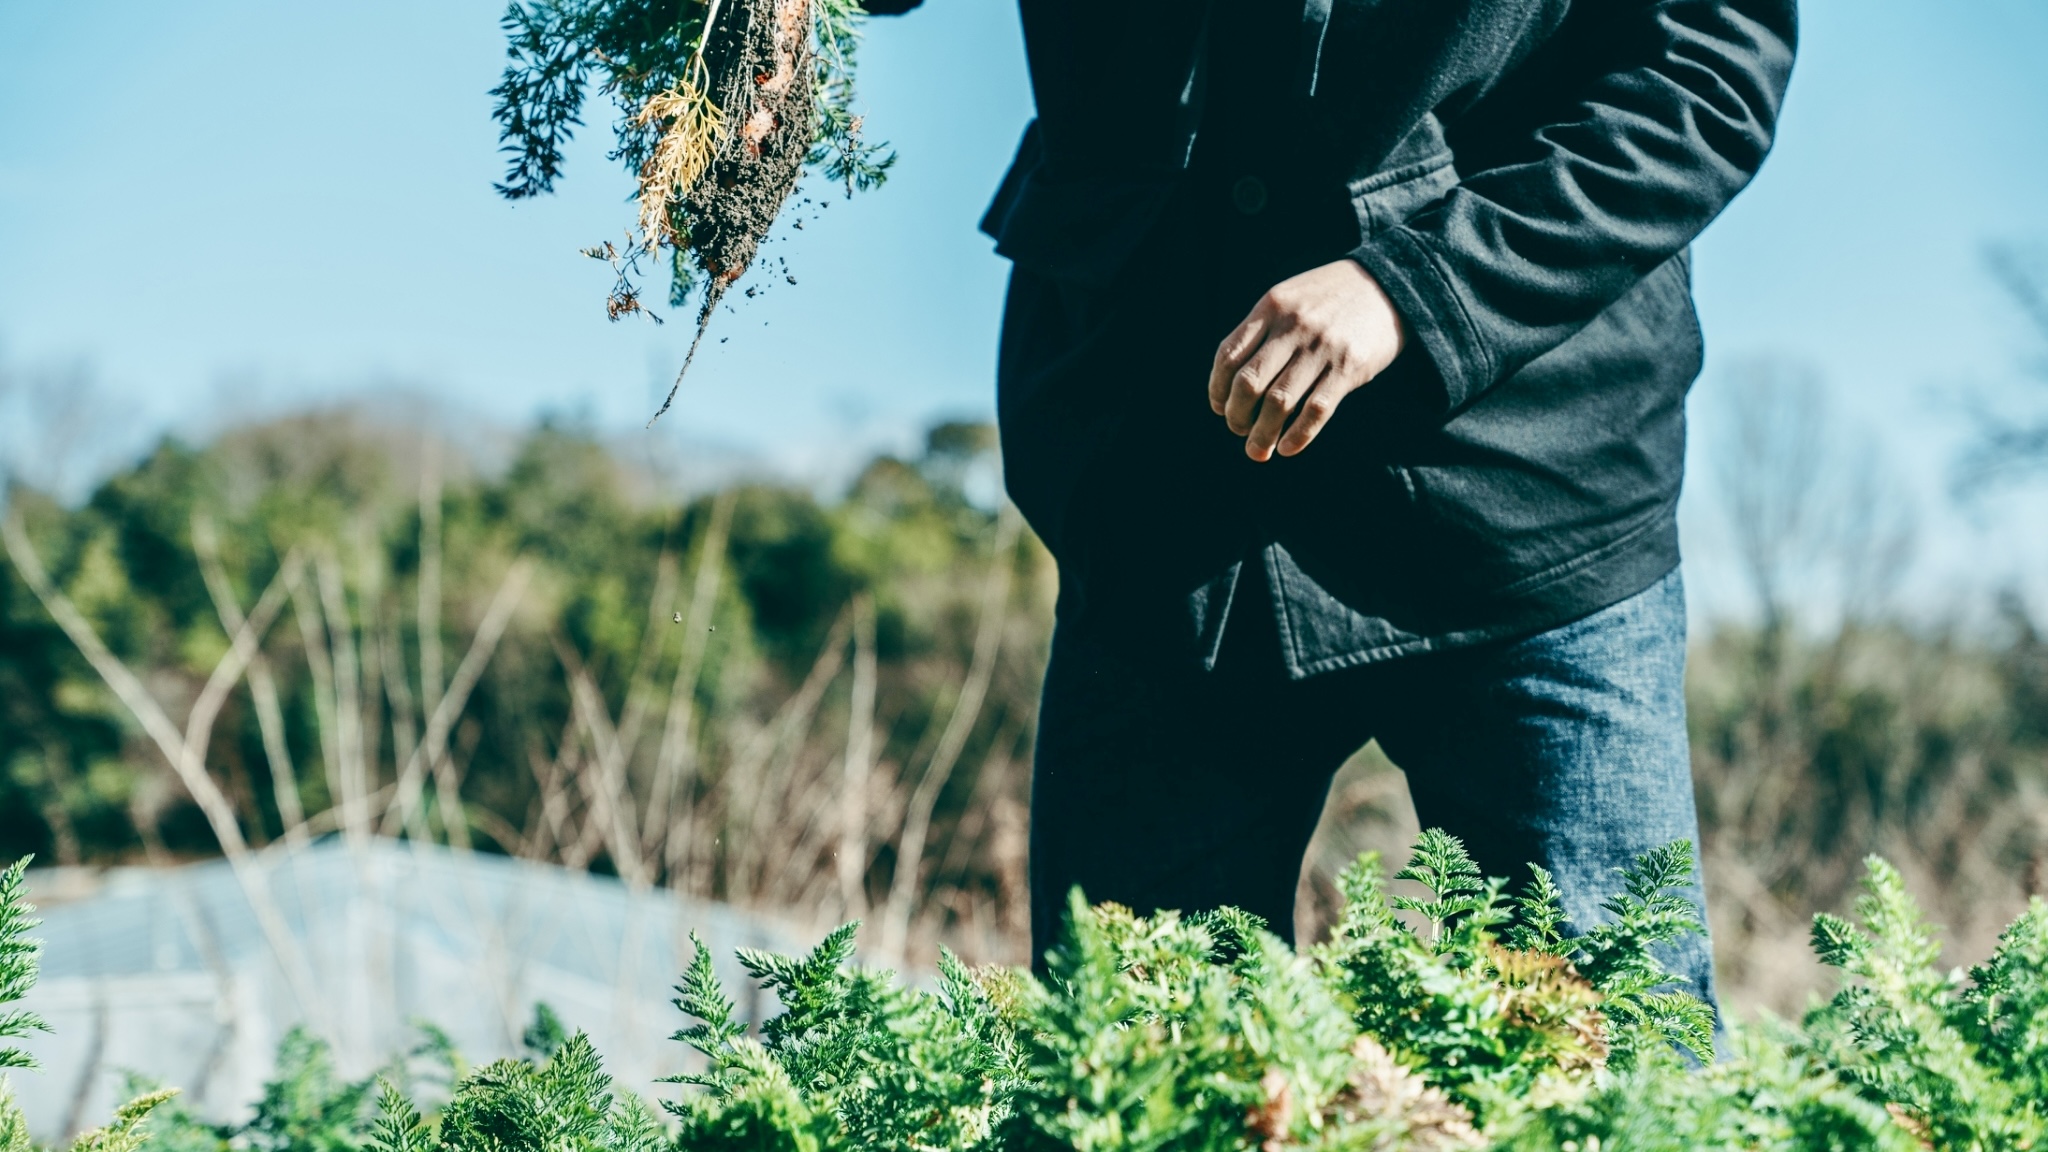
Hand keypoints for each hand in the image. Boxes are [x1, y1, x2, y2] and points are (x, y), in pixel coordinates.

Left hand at [1208, 259, 1407, 460]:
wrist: (1391, 284)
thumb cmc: (1332, 297)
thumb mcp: (1291, 298)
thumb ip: (1263, 330)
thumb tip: (1232, 379)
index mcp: (1272, 307)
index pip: (1228, 356)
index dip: (1217, 389)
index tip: (1220, 407)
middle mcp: (1293, 326)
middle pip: (1249, 383)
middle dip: (1236, 416)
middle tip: (1238, 430)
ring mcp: (1321, 347)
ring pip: (1279, 402)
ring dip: (1262, 434)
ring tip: (1257, 450)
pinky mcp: (1350, 367)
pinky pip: (1316, 410)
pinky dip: (1298, 435)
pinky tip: (1287, 448)